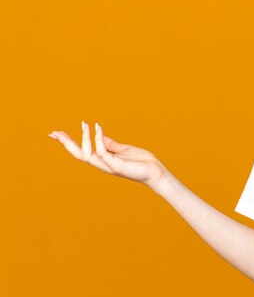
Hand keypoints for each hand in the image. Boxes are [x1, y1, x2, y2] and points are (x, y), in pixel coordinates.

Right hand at [49, 121, 165, 190]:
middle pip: (78, 154)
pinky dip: (99, 140)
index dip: (68, 142)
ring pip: (87, 155)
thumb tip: (100, 135)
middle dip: (66, 144)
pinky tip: (98, 128)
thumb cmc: (141, 162)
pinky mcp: (117, 166)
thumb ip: (110, 144)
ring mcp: (109, 166)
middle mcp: (102, 164)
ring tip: (84, 124)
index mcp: (103, 159)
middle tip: (54, 132)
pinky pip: (103, 153)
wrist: (155, 172)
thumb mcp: (123, 149)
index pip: (81, 151)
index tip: (56, 133)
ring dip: (83, 139)